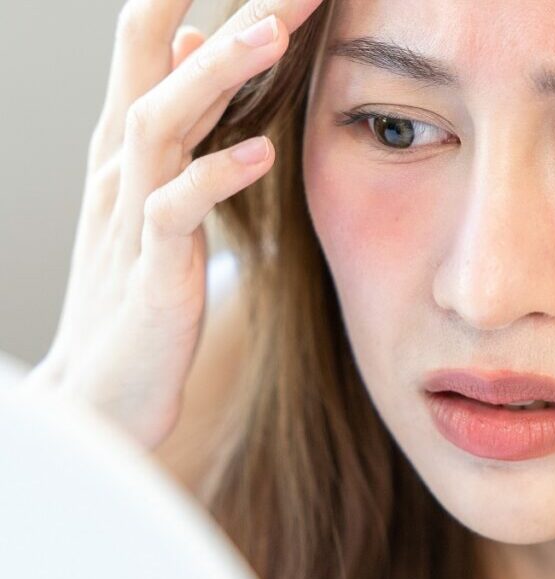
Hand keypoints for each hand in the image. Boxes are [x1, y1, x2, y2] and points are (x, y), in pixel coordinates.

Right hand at [25, 0, 324, 448]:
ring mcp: (132, 216)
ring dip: (216, 75)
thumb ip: (181, 119)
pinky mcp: (151, 271)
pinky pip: (176, 212)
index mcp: (131, 147)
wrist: (105, 389)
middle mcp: (123, 167)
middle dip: (228, 13)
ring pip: (162, 122)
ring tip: (274, 33)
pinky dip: (215, 177)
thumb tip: (195, 39)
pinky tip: (261, 152)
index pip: (150, 44)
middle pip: (162, 66)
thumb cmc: (138, 291)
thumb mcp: (158, 192)